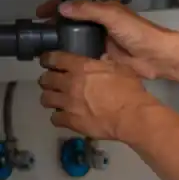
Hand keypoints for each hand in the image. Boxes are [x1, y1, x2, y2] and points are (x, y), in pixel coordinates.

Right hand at [36, 0, 174, 79]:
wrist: (157, 56)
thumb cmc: (138, 33)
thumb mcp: (112, 15)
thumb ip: (89, 10)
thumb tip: (62, 7)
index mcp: (104, 10)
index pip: (75, 5)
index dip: (57, 6)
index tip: (40, 14)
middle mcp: (101, 24)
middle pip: (73, 23)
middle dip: (56, 26)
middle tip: (39, 34)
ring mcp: (102, 42)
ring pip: (76, 40)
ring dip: (62, 43)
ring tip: (44, 49)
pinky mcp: (104, 58)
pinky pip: (84, 55)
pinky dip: (72, 57)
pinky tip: (60, 62)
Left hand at [38, 51, 156, 140]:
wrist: (131, 116)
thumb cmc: (130, 91)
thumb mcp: (122, 69)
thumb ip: (107, 64)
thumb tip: (101, 60)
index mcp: (82, 67)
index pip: (55, 59)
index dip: (49, 59)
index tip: (48, 61)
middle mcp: (70, 83)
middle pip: (46, 79)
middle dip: (47, 80)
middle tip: (53, 82)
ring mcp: (68, 103)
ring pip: (46, 99)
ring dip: (50, 98)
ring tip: (56, 100)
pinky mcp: (70, 121)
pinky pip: (54, 118)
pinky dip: (58, 117)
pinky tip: (64, 117)